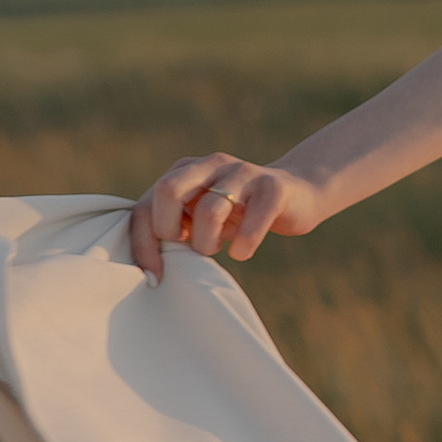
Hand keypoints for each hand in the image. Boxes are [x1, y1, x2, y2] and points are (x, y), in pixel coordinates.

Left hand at [127, 152, 324, 280]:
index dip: (143, 243)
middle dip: (169, 230)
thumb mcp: (201, 215)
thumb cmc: (239, 213)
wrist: (298, 194)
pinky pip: (253, 218)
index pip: (146, 204)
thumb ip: (174, 225)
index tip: (153, 276)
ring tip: (215, 250)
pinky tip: (242, 252)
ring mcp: (243, 173)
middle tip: (187, 248)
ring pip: (210, 209)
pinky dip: (244, 244)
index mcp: (185, 171)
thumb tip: (145, 266)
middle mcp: (210, 165)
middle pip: (168, 191)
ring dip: (206, 242)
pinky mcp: (273, 187)